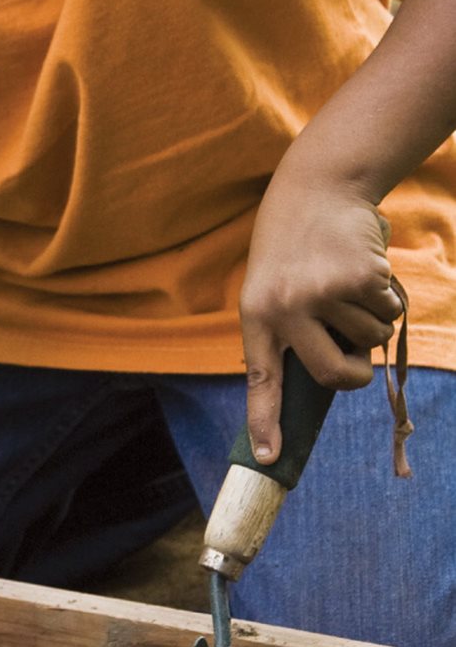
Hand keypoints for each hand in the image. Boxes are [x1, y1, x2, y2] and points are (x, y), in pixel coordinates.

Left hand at [240, 163, 402, 462]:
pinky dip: (386, 298)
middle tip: (356, 361)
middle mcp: (286, 308)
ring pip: (370, 341)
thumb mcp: (271, 287)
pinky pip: (389, 313)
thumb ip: (288, 332)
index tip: (266, 459)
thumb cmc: (292, 247)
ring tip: (346, 284)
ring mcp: (324, 293)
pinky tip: (363, 268)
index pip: (260, 380)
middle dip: (355, 377)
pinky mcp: (359, 278)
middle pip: (334, 375)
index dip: (265, 421)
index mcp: (257, 316)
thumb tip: (325, 382)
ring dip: (370, 321)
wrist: (315, 188)